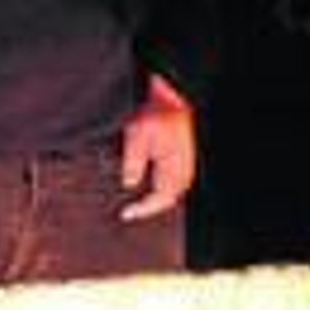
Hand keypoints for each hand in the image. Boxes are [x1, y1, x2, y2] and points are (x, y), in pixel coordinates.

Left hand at [119, 74, 195, 221]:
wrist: (171, 96)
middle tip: (129, 210)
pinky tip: (144, 182)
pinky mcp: (180, 158)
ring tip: (134, 200)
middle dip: (147, 206)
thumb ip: (133, 163)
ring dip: (152, 196)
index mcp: (175, 170)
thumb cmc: (158, 113)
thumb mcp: (137, 137)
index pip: (159, 201)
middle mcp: (183, 171)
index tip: (125, 213)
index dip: (142, 210)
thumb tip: (129, 184)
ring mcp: (183, 165)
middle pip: (165, 200)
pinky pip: (169, 180)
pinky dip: (156, 185)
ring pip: (168, 191)